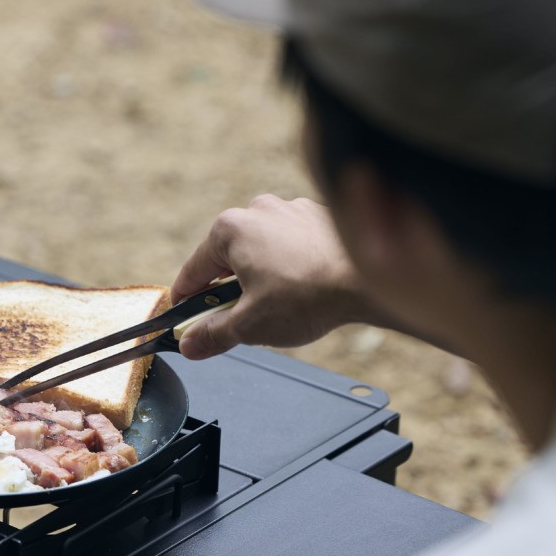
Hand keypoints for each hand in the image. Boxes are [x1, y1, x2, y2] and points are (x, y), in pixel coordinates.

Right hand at [171, 195, 367, 359]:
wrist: (373, 279)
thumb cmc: (308, 295)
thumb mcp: (249, 325)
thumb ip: (213, 334)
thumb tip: (190, 344)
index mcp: (230, 230)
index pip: (193, 272)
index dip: (185, 302)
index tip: (182, 320)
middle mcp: (258, 211)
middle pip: (228, 259)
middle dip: (228, 291)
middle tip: (235, 322)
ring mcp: (291, 210)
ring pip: (261, 251)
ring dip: (260, 278)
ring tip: (275, 308)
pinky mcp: (319, 218)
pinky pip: (291, 246)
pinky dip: (289, 267)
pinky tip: (302, 291)